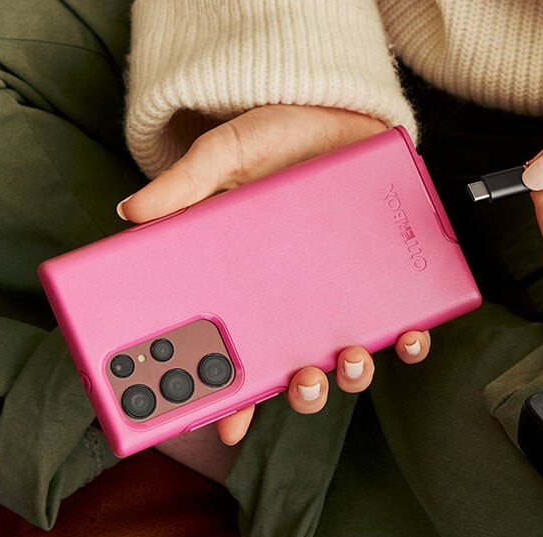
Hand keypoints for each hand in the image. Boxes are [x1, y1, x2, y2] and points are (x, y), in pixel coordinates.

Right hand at [117, 105, 431, 445]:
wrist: (342, 106)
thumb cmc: (279, 136)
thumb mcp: (227, 153)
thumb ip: (186, 183)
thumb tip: (132, 213)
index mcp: (246, 288)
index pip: (232, 356)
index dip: (227, 399)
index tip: (224, 425)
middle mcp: (294, 303)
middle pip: (294, 372)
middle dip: (299, 393)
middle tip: (299, 383)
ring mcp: (343, 295)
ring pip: (347, 360)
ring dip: (350, 374)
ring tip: (347, 357)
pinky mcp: (387, 278)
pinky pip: (403, 325)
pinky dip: (410, 339)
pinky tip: (409, 336)